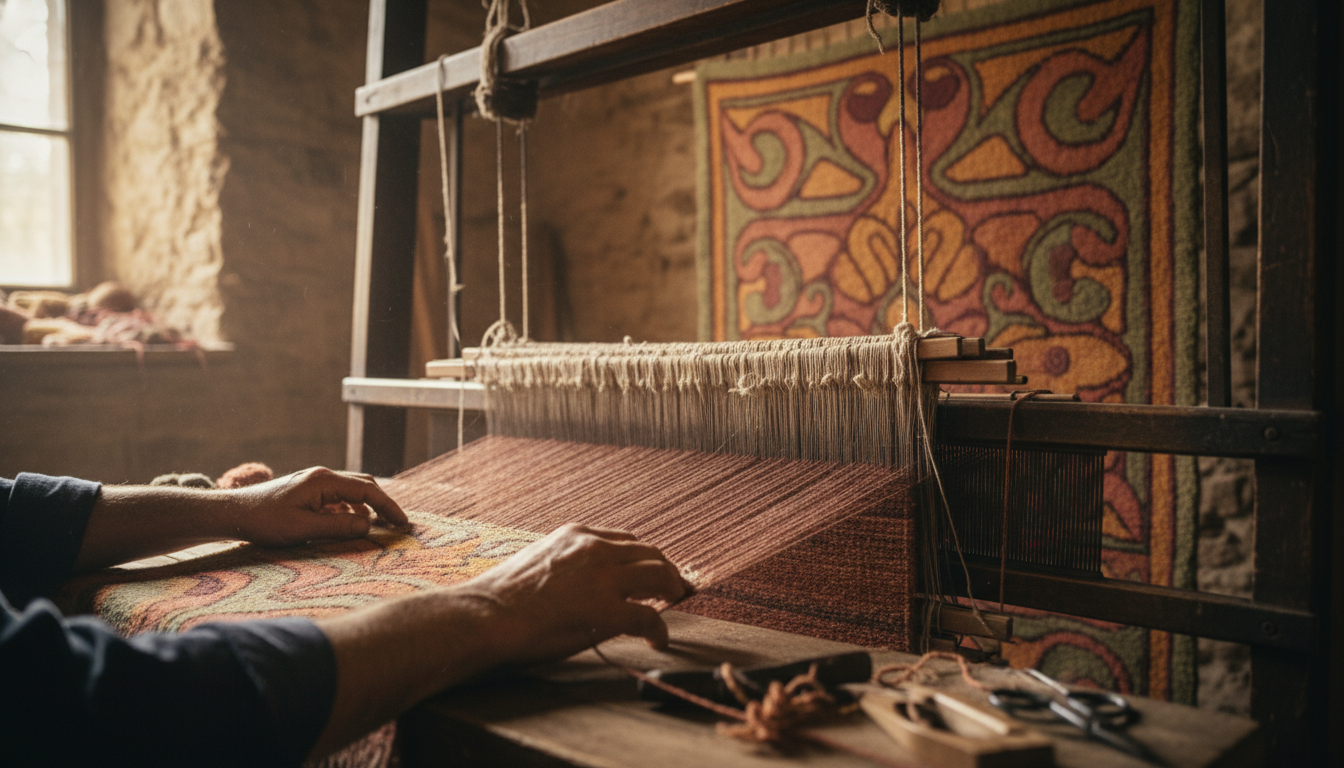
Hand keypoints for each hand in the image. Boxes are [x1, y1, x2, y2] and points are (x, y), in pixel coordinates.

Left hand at [221, 467, 408, 545]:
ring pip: (352, 492)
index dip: (389, 507)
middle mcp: (323, 476)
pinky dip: (352, 510)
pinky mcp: (309, 492)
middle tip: (399, 525)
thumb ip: (338, 527)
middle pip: (364, 486)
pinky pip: (339, 498)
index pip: (367, 491)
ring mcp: (315, 483)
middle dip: (383, 505)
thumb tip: (368, 526)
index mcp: (324, 481)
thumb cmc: (265, 521)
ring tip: (381, 527)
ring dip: (368, 508)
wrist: (234, 513)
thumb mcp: (303, 529)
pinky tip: (353, 525)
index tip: (403, 523)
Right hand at [311, 524, 687, 756]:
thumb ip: (565, 564)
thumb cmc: (499, 597)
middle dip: (668, 571)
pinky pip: (648, 618)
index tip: (650, 570)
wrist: (484, 615)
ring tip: (676, 605)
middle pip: (651, 553)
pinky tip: (659, 640)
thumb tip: (578, 583)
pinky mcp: (605, 610)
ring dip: (673, 590)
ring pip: (659, 576)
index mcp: (577, 535)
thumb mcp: (536, 561)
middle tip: (677, 588)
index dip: (644, 557)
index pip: (626, 540)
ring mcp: (602, 577)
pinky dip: (659, 630)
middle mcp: (594, 548)